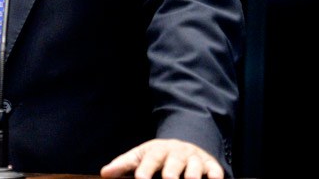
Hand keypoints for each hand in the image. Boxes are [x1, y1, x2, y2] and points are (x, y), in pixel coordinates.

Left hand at [100, 139, 223, 178]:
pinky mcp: (210, 165)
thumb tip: (104, 173)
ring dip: (192, 176)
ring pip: (195, 168)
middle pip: (173, 164)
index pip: (150, 161)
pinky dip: (214, 177)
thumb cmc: (158, 156)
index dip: (145, 171)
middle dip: (171, 174)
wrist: (186, 143)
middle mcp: (176, 153)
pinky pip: (214, 171)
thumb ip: (123, 165)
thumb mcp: (141, 155)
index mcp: (157, 151)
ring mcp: (194, 159)